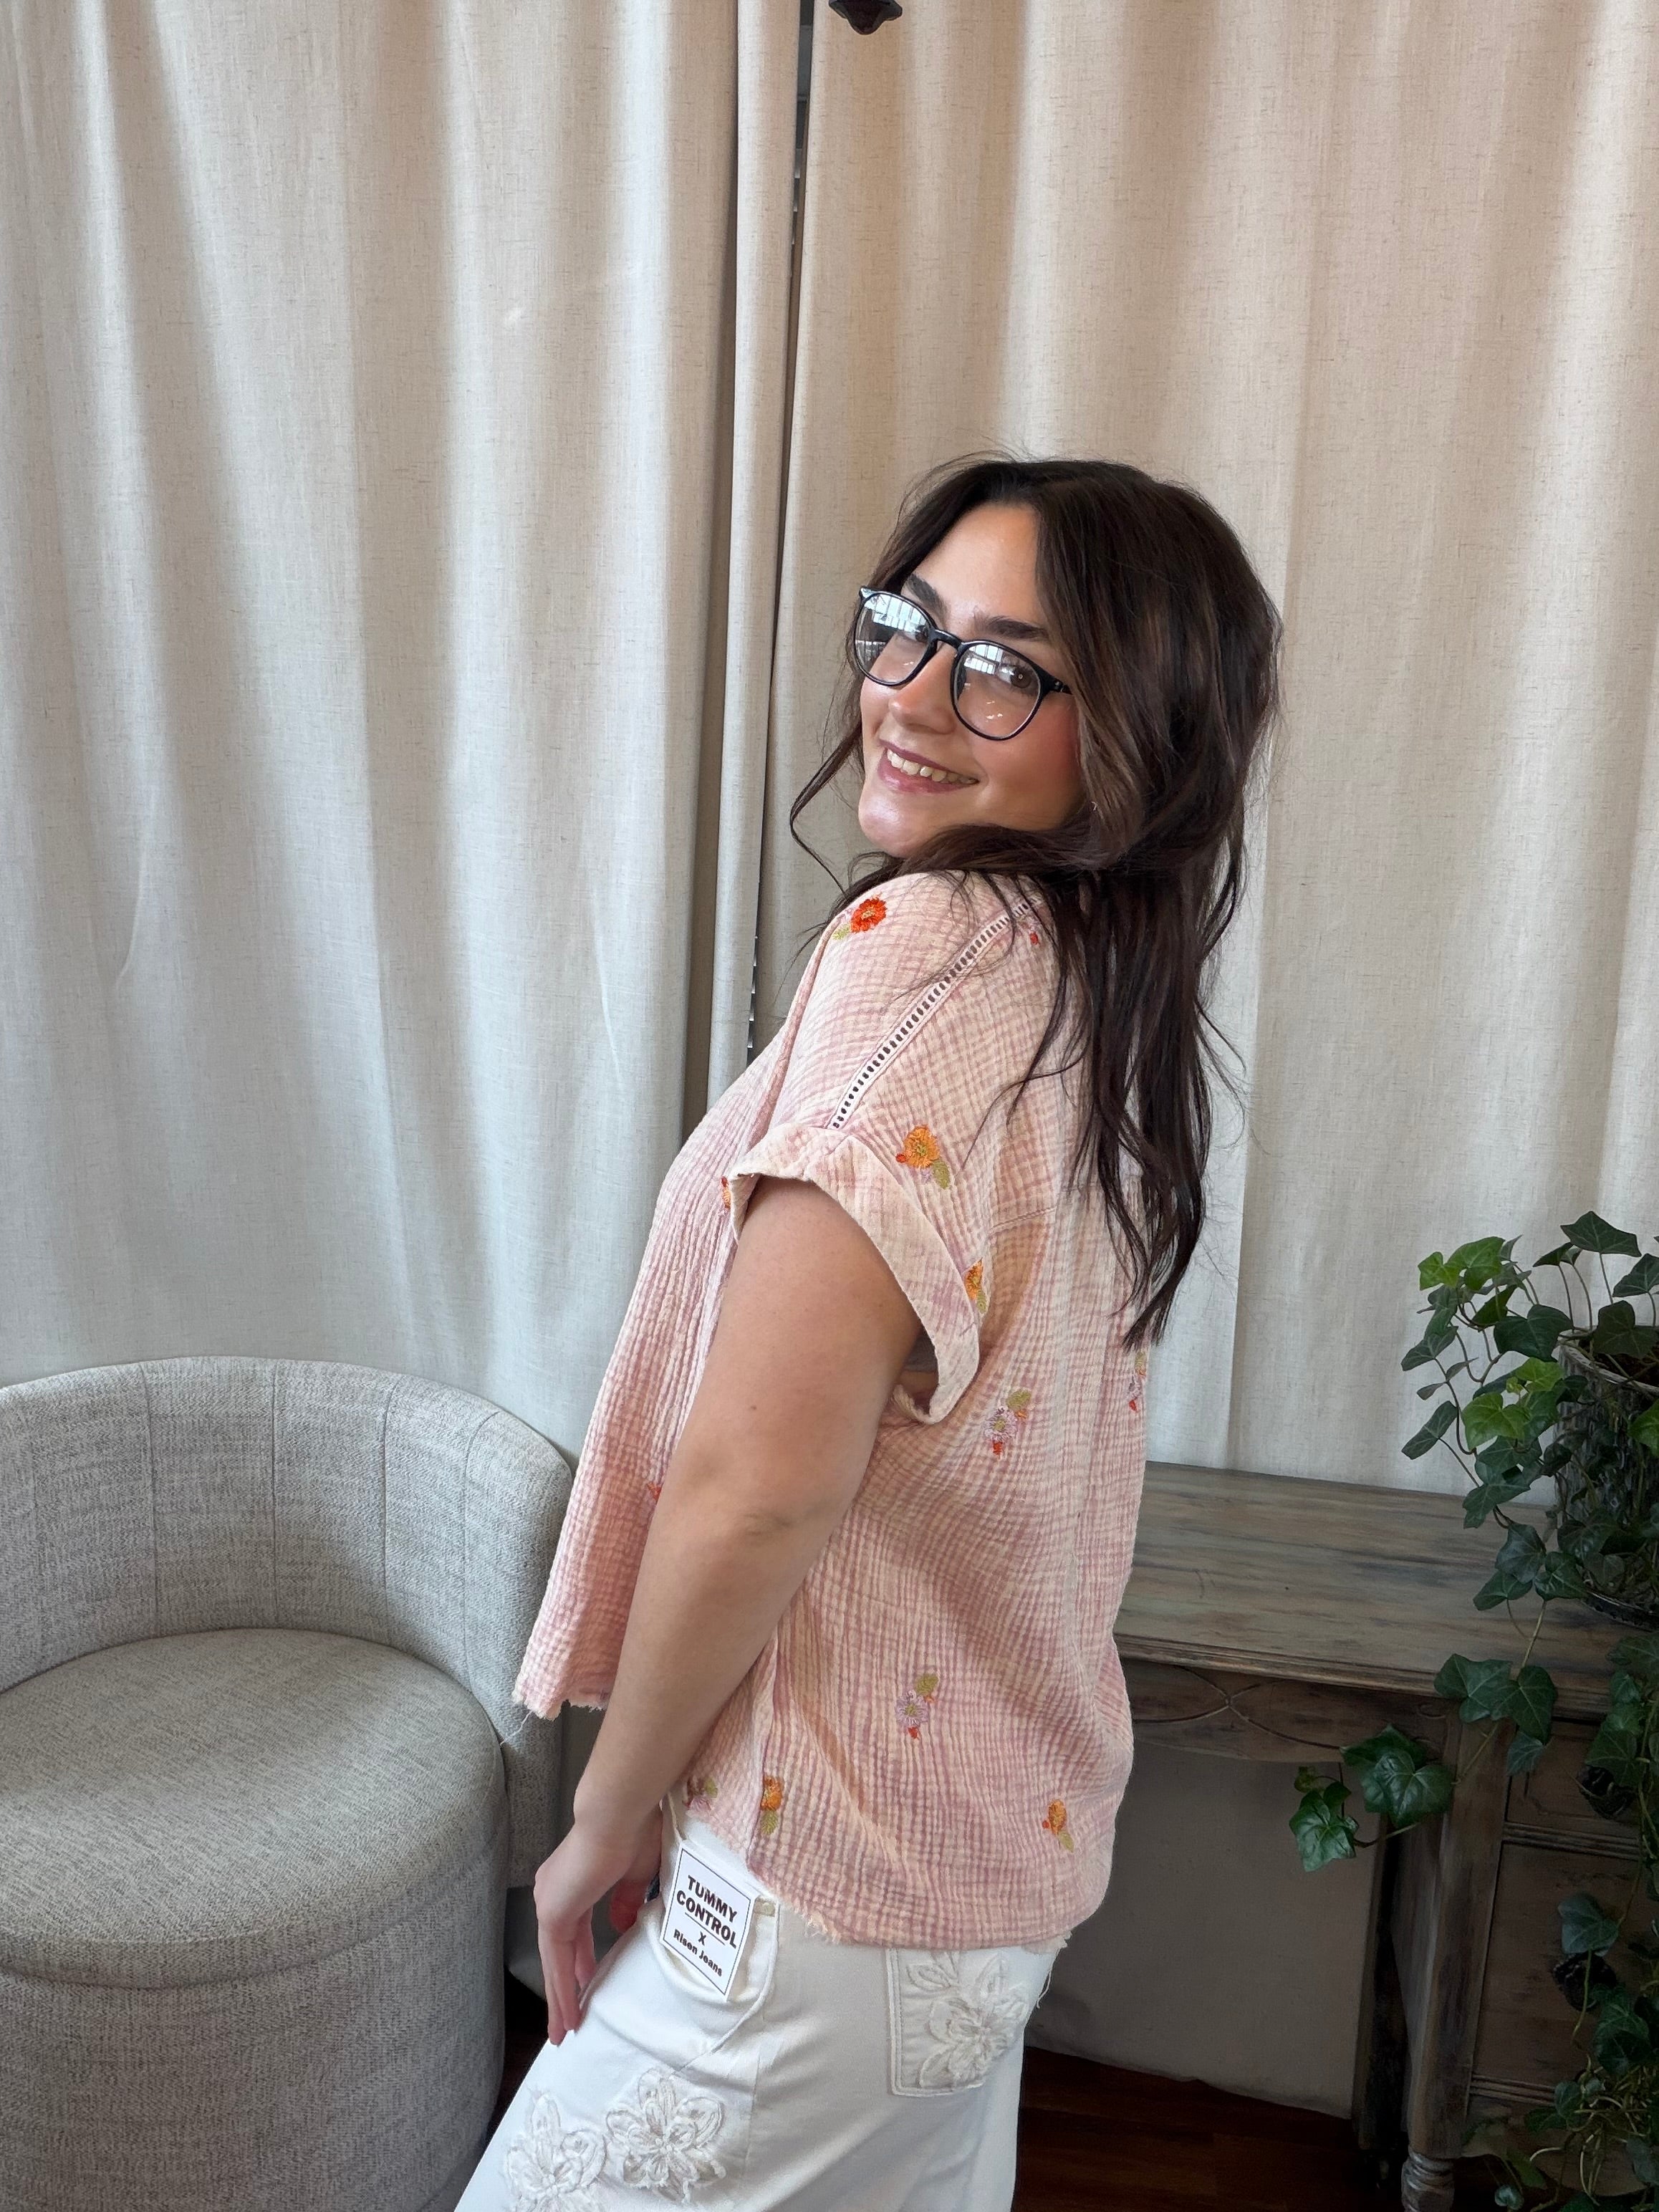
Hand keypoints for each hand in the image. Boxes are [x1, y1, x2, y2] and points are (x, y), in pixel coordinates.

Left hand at [532, 1804, 663, 2043]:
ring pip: (554, 1960)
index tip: (587, 1979)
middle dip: (564, 1986)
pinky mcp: (553, 1912)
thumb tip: (620, 1928)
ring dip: (560, 1996)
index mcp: (573, 1879)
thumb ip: (624, 1903)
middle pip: (558, 1951)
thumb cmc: (635, 1833)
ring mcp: (550, 1901)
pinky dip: (561, 1988)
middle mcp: (554, 1891)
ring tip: (565, 2030)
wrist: (619, 1812)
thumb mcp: (634, 1876)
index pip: (573, 1930)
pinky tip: (567, 2012)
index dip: (580, 1957)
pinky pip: (557, 1959)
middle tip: (570, 2018)